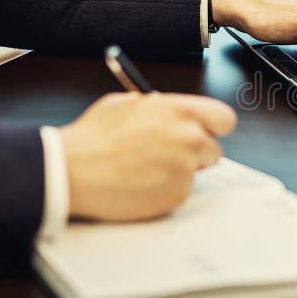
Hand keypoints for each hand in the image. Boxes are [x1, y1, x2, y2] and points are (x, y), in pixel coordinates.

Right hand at [59, 92, 236, 221]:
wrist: (72, 170)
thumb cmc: (93, 138)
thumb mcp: (126, 104)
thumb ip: (159, 107)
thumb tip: (169, 109)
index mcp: (180, 111)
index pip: (224, 118)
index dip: (215, 127)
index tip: (206, 132)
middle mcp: (189, 137)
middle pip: (214, 149)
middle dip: (196, 153)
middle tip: (170, 155)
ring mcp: (185, 167)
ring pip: (197, 172)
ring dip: (180, 172)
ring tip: (147, 170)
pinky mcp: (177, 194)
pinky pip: (181, 191)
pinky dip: (166, 190)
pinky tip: (141, 184)